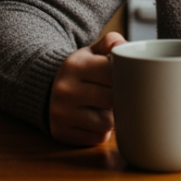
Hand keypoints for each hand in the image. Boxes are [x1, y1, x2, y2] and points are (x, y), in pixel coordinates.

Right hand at [48, 31, 126, 145]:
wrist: (48, 89)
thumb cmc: (81, 70)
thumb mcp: (92, 52)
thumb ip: (111, 42)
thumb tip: (124, 46)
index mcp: (75, 66)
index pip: (113, 73)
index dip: (128, 77)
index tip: (132, 79)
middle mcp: (65, 90)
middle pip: (112, 99)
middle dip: (123, 98)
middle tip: (124, 95)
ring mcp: (61, 113)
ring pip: (107, 122)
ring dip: (114, 118)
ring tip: (109, 108)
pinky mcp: (61, 132)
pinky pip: (97, 137)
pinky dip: (103, 131)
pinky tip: (97, 120)